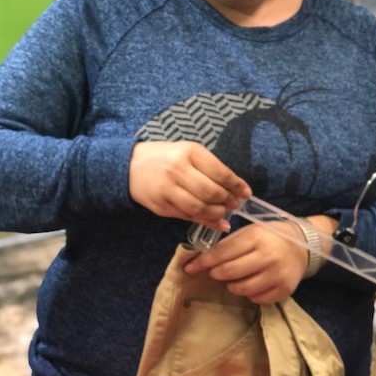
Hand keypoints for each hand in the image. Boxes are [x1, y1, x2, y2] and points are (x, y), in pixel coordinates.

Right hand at [129, 141, 251, 229]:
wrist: (129, 166)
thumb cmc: (165, 157)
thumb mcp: (187, 152)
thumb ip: (209, 167)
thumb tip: (235, 188)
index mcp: (189, 152)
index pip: (220, 172)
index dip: (236, 185)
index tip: (246, 193)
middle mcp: (178, 170)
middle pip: (211, 192)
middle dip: (228, 201)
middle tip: (234, 204)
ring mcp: (167, 189)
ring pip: (200, 207)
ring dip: (217, 214)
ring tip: (224, 213)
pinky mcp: (161, 206)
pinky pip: (187, 216)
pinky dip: (204, 221)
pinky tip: (215, 223)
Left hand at [184, 221, 308, 303]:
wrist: (303, 246)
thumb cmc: (270, 237)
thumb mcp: (250, 232)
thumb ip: (229, 244)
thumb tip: (203, 259)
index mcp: (256, 237)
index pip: (222, 253)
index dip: (203, 262)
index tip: (189, 268)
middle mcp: (267, 256)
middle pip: (229, 273)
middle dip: (216, 274)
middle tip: (214, 272)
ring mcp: (277, 275)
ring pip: (241, 289)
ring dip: (231, 285)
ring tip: (234, 277)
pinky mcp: (283, 291)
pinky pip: (256, 299)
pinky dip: (248, 293)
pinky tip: (251, 282)